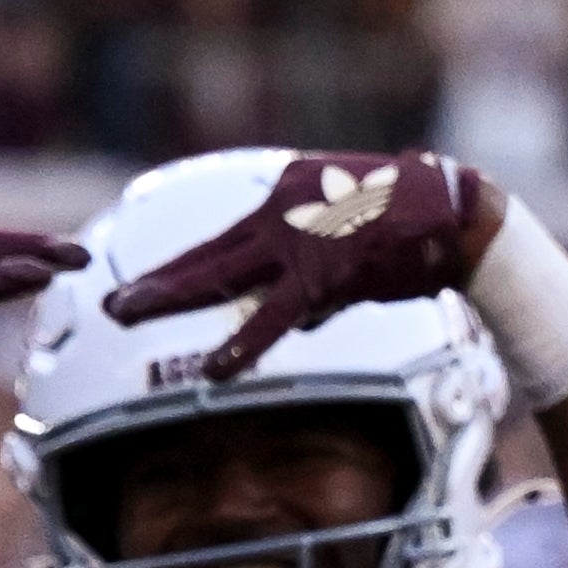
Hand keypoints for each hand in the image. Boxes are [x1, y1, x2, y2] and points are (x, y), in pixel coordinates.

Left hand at [100, 150, 509, 382]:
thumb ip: (315, 287)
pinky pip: (276, 314)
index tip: (139, 286)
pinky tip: (214, 370)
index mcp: (286, 197)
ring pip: (223, 275)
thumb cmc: (411, 231)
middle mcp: (283, 209)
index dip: (179, 269)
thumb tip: (297, 326)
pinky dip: (244, 344)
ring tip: (124, 317)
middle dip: (156, 282)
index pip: (221, 243)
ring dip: (171, 298)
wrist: (459, 213)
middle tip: (107, 303)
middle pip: (207, 255)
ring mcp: (301, 238)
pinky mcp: (326, 270)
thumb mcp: (348, 252)